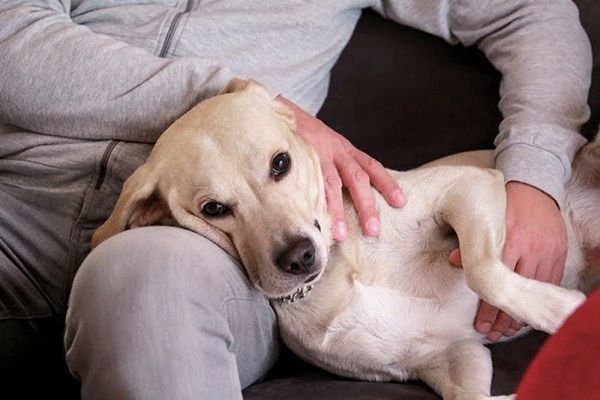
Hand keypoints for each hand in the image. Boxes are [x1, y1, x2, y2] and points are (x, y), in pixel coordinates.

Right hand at [277, 96, 405, 240]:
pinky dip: (312, 201)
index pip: (372, 166)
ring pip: (332, 184)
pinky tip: (313, 218)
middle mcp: (335, 150)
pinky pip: (307, 180)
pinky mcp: (299, 156)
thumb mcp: (326, 144)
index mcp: (345, 149)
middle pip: (357, 178)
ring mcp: (317, 153)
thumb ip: (336, 166)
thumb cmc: (303, 134)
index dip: (387, 184)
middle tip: (373, 230)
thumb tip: (348, 198)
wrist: (277, 109)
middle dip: (366, 205)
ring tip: (341, 233)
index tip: (401, 202)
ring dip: (337, 210)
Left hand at [448, 181, 567, 340]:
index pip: (497, 280)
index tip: (480, 324)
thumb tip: (453, 261)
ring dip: (520, 313)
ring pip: (534, 290)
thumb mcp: (482, 216)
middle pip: (516, 290)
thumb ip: (469, 239)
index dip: (488, 305)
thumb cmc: (502, 203)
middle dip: (503, 316)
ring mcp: (548, 250)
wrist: (533, 186)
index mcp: (509, 238)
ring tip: (506, 330)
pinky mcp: (558, 252)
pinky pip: (550, 283)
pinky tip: (526, 312)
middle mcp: (530, 247)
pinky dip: (537, 299)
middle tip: (491, 333)